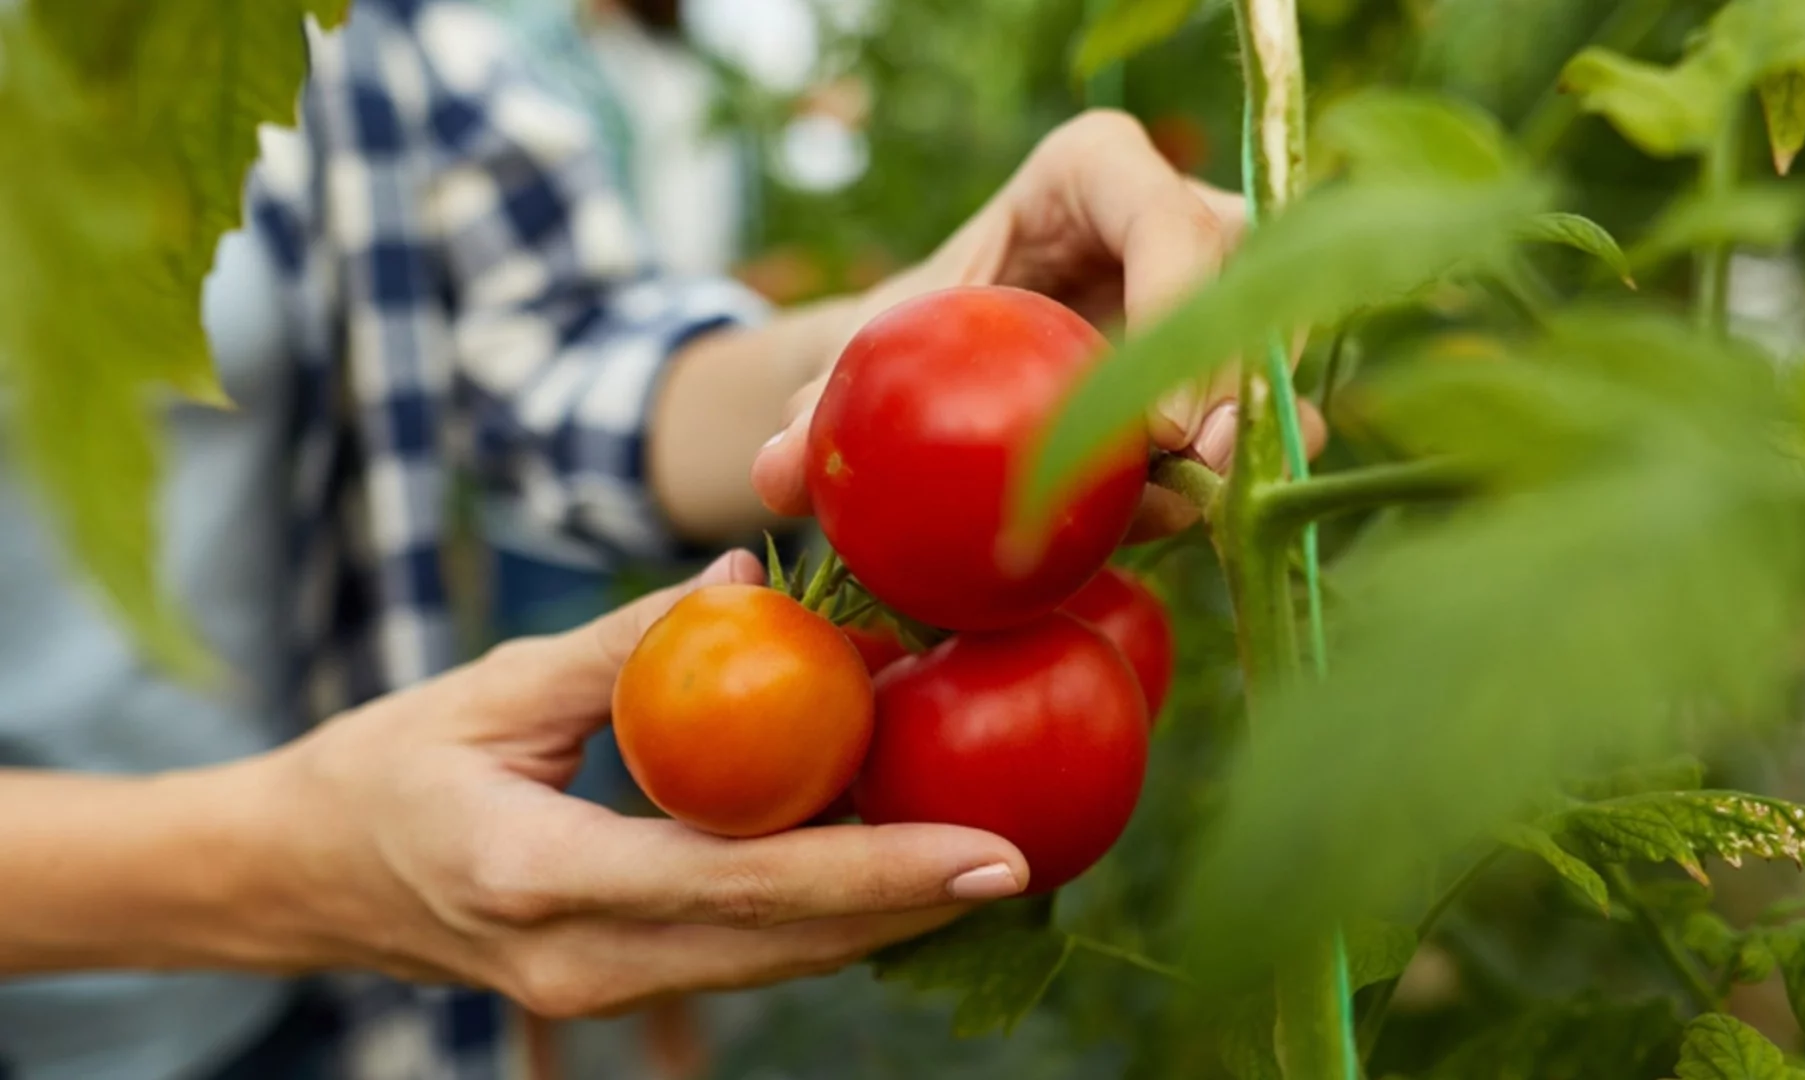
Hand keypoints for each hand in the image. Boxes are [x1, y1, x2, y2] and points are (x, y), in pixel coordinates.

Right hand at [259, 551, 1028, 1017]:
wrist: (304, 878)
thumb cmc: (388, 765)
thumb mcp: (498, 688)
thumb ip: (629, 642)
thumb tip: (752, 582)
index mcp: (543, 875)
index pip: (746, 882)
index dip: (880, 872)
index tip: (991, 857)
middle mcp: (583, 962)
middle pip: (788, 943)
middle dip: (914, 905)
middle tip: (1026, 852)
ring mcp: (600, 993)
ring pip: (777, 961)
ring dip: (880, 913)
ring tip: (979, 852)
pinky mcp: (615, 989)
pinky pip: (743, 954)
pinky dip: (819, 913)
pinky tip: (882, 859)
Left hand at [750, 109, 1326, 537]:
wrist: (952, 364)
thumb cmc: (916, 331)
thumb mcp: (871, 353)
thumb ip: (824, 403)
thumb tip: (777, 473)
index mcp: (1095, 170)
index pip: (1163, 217)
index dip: (1176, 303)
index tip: (1155, 425)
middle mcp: (1181, 212)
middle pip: (1242, 284)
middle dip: (1233, 381)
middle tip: (1196, 473)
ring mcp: (1226, 284)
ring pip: (1272, 345)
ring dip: (1251, 429)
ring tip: (1200, 503)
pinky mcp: (1241, 358)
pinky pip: (1272, 406)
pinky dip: (1243, 465)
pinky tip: (1198, 516)